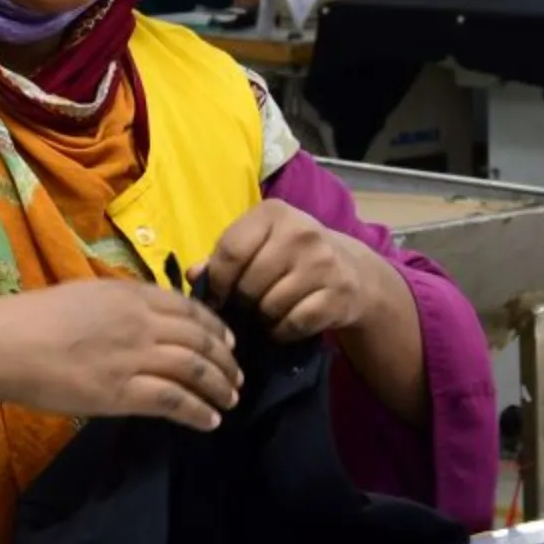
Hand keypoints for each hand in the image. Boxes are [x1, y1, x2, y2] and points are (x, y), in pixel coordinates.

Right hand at [0, 280, 241, 431]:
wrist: (6, 345)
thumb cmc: (36, 319)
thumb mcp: (87, 295)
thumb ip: (121, 304)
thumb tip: (144, 316)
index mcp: (132, 296)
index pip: (190, 309)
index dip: (217, 328)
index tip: (229, 342)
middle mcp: (141, 323)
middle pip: (200, 340)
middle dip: (226, 361)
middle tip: (237, 377)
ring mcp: (134, 357)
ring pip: (195, 370)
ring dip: (219, 387)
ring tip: (231, 400)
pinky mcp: (122, 392)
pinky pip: (174, 401)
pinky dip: (198, 411)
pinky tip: (209, 421)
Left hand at [201, 200, 404, 345]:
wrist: (352, 270)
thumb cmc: (290, 256)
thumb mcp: (258, 245)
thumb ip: (223, 258)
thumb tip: (192, 275)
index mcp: (273, 213)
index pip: (231, 250)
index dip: (216, 281)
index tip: (215, 297)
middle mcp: (301, 232)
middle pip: (249, 283)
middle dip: (241, 302)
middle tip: (245, 307)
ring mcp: (323, 262)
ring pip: (270, 307)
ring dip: (262, 318)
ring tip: (265, 313)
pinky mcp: (340, 293)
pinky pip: (294, 323)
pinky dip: (283, 331)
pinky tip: (285, 323)